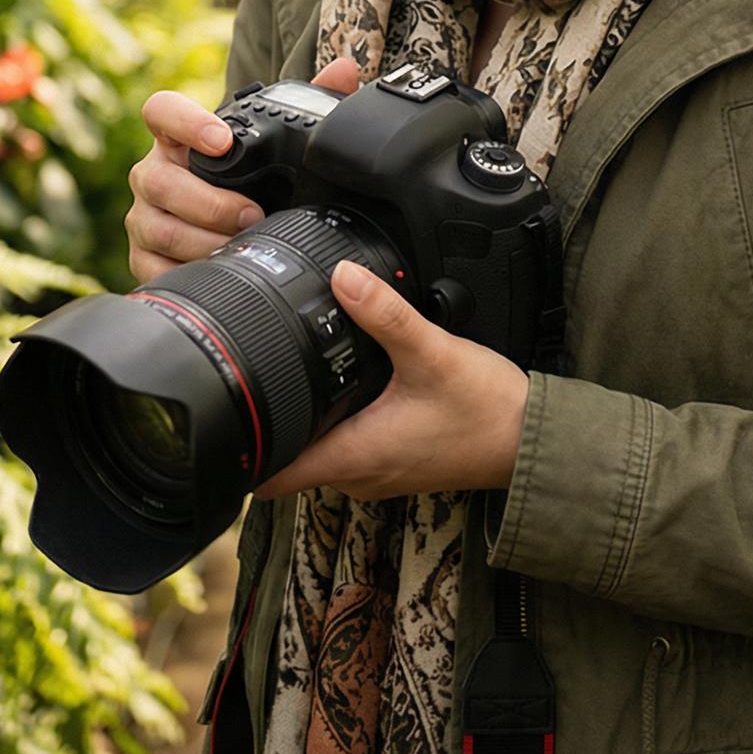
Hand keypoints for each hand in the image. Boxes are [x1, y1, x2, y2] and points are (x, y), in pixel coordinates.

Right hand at [125, 58, 362, 281]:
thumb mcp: (273, 141)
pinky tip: (217, 269)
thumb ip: (309, 100)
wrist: (223, 224)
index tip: (222, 140)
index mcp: (177, 137)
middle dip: (209, 202)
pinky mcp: (142, 257)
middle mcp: (153, 172)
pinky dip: (187, 270)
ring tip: (242, 243)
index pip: (161, 111)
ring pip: (158, 228)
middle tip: (253, 213)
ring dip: (204, 239)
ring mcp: (144, 216)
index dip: (186, 122)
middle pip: (160, 181)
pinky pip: (152, 267)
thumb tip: (344, 70)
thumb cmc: (249, 175)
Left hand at [251, 255, 530, 501]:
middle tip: (255, 373)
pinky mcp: (396, 461)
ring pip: (318, 452)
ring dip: (305, 422)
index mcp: (354, 456)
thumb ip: (386, 315)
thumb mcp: (433, 353)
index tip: (222, 416)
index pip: (269, 476)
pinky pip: (349, 447)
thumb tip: (342, 277)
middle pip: (288, 460)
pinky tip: (349, 386)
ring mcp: (378, 472)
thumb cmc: (486, 410)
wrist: (530, 439)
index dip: (240, 451)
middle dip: (270, 423)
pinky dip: (337, 422)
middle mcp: (358, 474)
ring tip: (296, 373)